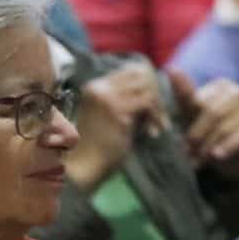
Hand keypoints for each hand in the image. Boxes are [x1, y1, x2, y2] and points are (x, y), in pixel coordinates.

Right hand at [66, 62, 164, 191]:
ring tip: (155, 127)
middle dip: (155, 93)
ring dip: (157, 107)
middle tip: (157, 118)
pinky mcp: (118, 111)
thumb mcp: (104, 117)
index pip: (130, 71)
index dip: (147, 86)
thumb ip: (120, 102)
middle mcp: (100, 88)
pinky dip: (155, 117)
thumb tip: (148, 94)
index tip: (151, 108)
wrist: (81, 168)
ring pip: (147, 87)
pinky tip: (152, 133)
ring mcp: (108, 98)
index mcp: (94, 87)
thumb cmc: (92, 149)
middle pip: (141, 74)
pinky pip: (148, 103)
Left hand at [168, 69, 238, 180]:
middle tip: (187, 154)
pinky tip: (217, 156)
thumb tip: (172, 68)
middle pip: (213, 114)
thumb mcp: (190, 113)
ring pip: (225, 128)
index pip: (201, 103)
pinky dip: (227, 148)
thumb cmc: (205, 129)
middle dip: (198, 136)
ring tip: (198, 160)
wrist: (228, 156)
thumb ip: (184, 93)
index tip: (182, 141)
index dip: (190, 124)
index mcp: (222, 85)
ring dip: (208, 147)